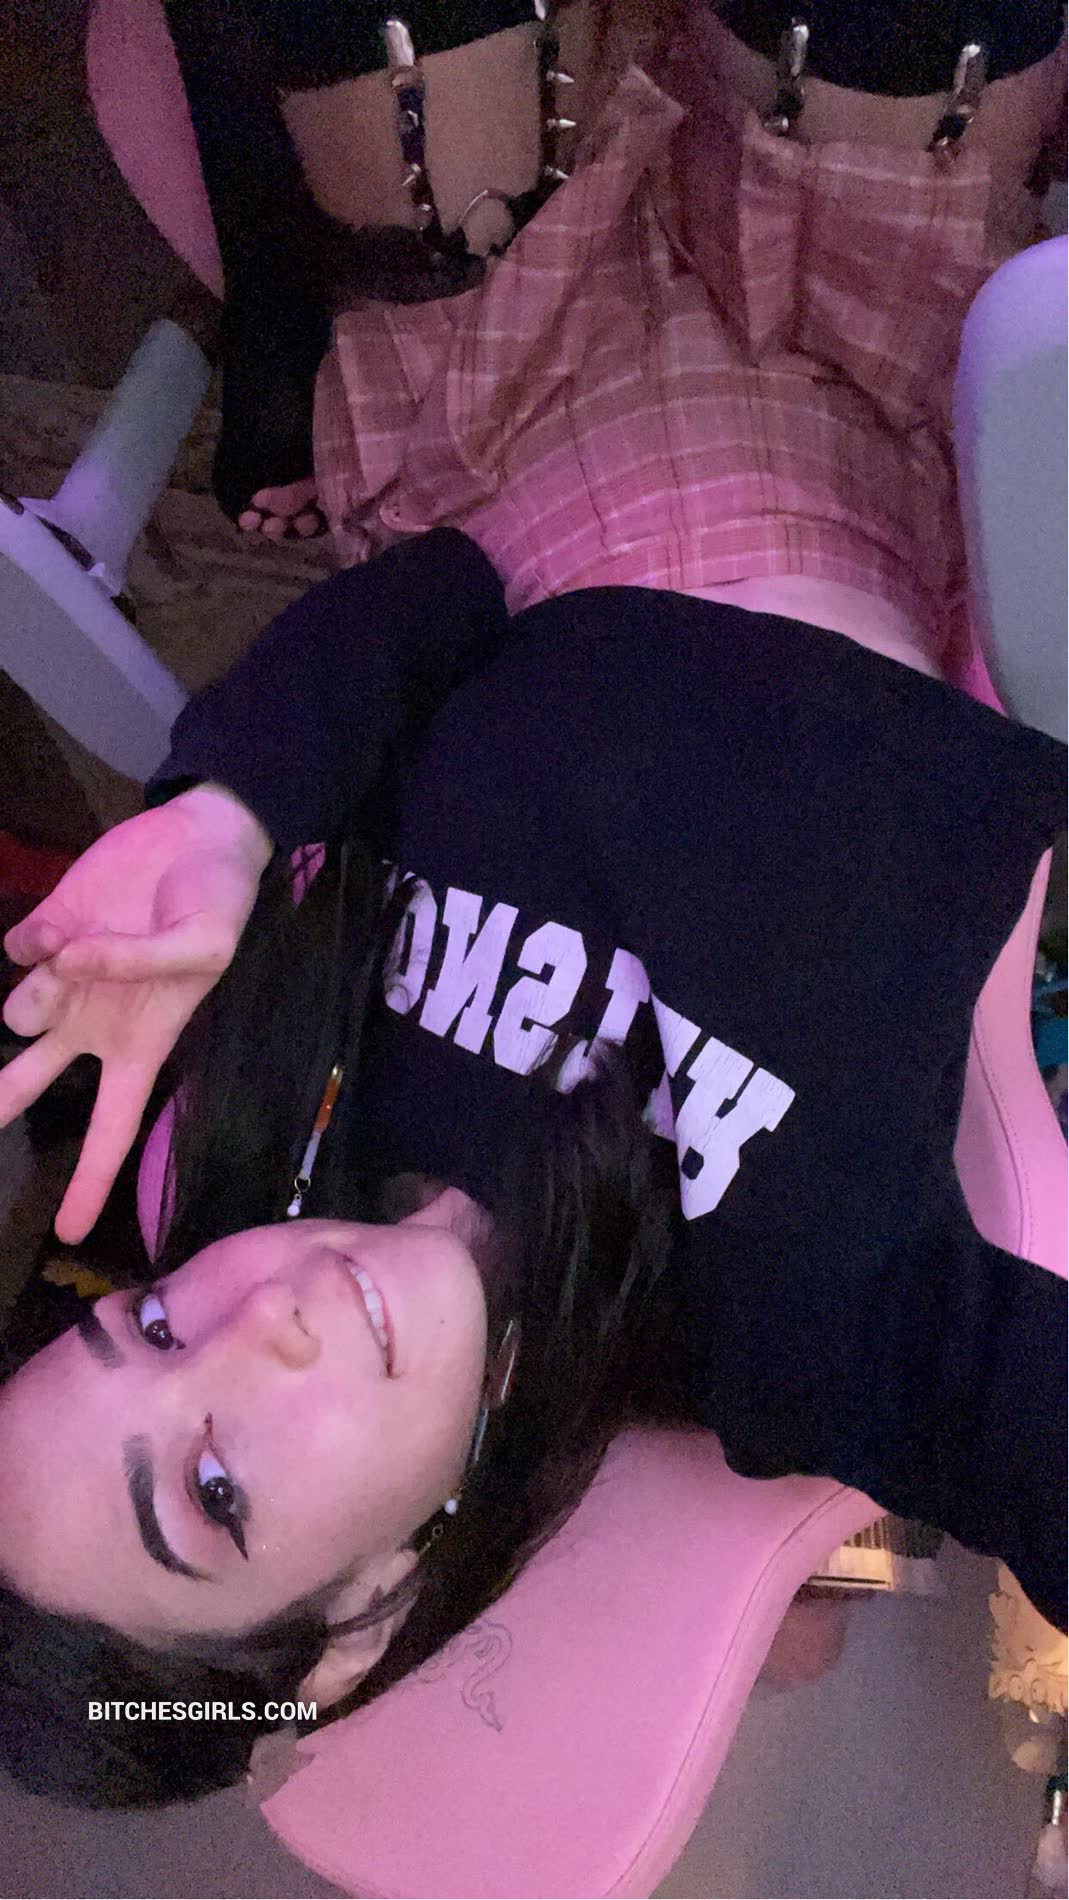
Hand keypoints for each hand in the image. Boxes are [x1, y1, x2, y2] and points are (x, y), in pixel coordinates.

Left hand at [0, 786, 271, 1242]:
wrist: (201, 836)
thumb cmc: (219, 904)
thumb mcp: (206, 944)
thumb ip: (140, 963)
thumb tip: (68, 960)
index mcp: (140, 1044)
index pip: (111, 1127)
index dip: (89, 1181)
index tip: (70, 1235)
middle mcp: (92, 1022)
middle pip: (28, 1083)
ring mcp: (65, 977)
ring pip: (18, 1010)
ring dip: (41, 988)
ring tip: (82, 950)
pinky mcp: (45, 928)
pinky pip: (18, 948)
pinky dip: (36, 936)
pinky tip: (70, 917)